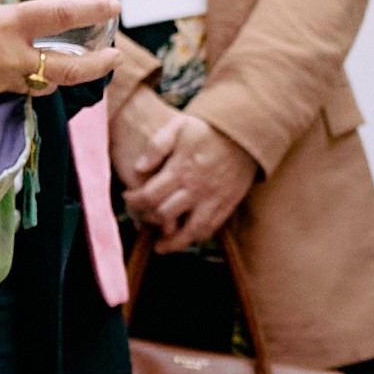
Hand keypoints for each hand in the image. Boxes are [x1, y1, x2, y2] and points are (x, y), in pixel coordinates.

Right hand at [0, 0, 138, 98]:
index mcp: (9, 25)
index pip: (61, 16)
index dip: (92, 11)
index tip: (115, 7)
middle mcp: (11, 59)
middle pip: (70, 69)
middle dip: (99, 65)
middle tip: (115, 57)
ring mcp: (0, 84)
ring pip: (46, 84)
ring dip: (61, 75)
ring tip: (74, 64)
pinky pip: (18, 93)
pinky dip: (28, 83)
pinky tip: (30, 75)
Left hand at [115, 97, 251, 251]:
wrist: (245, 134)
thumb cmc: (207, 130)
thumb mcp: (179, 127)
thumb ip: (156, 145)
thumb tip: (139, 168)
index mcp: (181, 169)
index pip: (150, 195)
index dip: (134, 201)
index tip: (128, 198)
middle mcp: (196, 188)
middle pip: (164, 215)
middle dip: (148, 218)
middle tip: (142, 214)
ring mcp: (213, 199)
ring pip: (188, 232)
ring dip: (171, 242)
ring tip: (160, 246)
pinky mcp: (226, 206)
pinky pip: (209, 230)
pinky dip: (194, 238)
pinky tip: (184, 237)